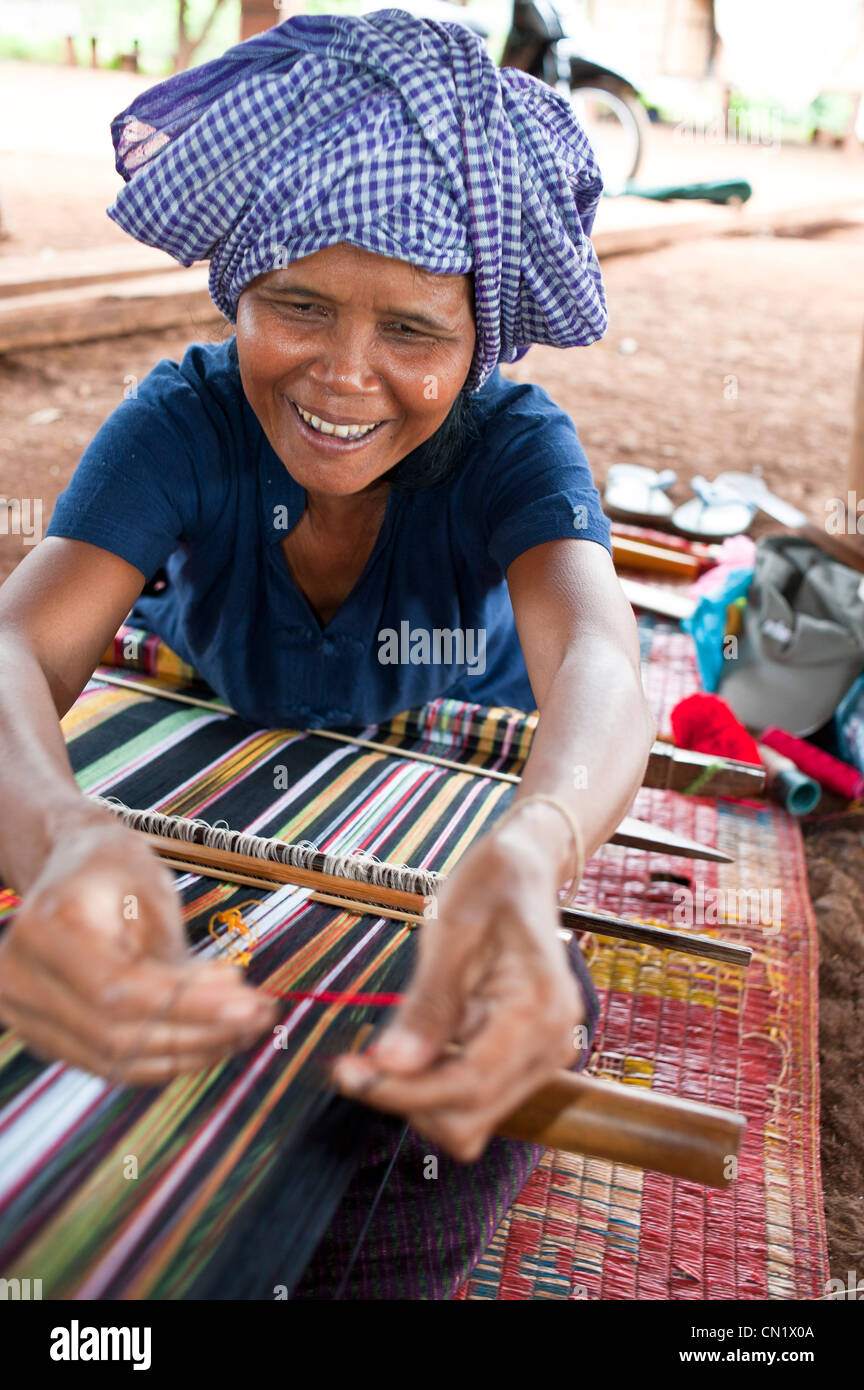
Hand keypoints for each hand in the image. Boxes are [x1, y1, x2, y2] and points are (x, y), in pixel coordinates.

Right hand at [0, 808, 276, 1083]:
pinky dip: (167, 1055)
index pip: (122, 991)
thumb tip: (228, 1004)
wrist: (68, 866)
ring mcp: (25, 1013)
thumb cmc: (112, 866)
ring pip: (119, 1058)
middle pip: (120, 1034)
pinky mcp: (46, 1035)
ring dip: (192, 1050)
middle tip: (261, 1015)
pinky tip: (213, 1036)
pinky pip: (111, 1062)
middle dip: (202, 1032)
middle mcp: (21, 978)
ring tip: (246, 1026)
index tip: (252, 1005)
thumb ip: (180, 954)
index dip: (192, 1007)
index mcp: (48, 928)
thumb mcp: (151, 887)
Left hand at [331, 819, 584, 1160]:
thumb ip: (426, 1004)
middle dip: (408, 1097)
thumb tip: (390, 1064)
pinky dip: (437, 1084)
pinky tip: (418, 1042)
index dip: (402, 1091)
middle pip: (469, 1115)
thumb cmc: (489, 888)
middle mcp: (552, 1044)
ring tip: (394, 1041)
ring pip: (471, 1118)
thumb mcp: (450, 933)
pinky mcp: (527, 1062)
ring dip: (421, 1094)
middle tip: (359, 1059)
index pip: (468, 1083)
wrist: (523, 872)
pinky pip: (475, 1098)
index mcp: (539, 1008)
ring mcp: (544, 1057)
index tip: (347, 1075)